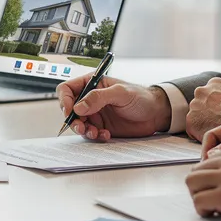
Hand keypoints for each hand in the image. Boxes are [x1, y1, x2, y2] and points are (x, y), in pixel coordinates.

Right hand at [55, 76, 171, 140]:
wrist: (156, 114)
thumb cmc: (141, 96)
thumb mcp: (120, 93)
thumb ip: (98, 97)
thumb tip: (79, 107)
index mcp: (92, 84)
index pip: (68, 89)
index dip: (65, 100)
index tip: (70, 111)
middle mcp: (90, 99)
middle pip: (69, 109)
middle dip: (72, 120)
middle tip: (81, 127)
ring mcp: (95, 114)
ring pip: (78, 123)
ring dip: (83, 130)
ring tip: (94, 133)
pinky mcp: (101, 127)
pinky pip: (90, 134)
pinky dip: (95, 136)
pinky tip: (106, 135)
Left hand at [184, 145, 220, 220]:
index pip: (212, 156)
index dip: (210, 173)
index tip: (214, 185)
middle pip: (198, 168)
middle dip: (201, 184)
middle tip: (210, 197)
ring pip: (193, 181)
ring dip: (198, 195)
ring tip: (210, 205)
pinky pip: (199, 200)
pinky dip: (203, 208)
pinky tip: (214, 213)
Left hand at [186, 77, 220, 139]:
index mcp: (214, 83)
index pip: (211, 93)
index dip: (216, 104)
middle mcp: (201, 91)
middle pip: (202, 103)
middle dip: (208, 111)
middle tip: (219, 121)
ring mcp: (194, 105)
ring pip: (196, 116)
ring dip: (203, 122)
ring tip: (217, 129)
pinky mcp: (191, 120)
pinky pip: (194, 129)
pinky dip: (200, 133)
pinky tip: (212, 135)